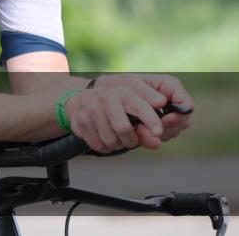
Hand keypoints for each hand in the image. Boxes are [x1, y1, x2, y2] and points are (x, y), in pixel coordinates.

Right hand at [64, 74, 192, 152]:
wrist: (83, 101)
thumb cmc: (116, 105)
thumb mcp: (135, 106)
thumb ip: (149, 125)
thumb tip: (157, 142)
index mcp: (124, 91)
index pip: (139, 106)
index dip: (151, 120)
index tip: (158, 132)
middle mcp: (106, 98)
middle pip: (123, 128)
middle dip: (131, 140)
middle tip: (132, 140)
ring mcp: (92, 109)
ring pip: (111, 140)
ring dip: (118, 144)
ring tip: (117, 136)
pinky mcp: (80, 121)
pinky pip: (99, 145)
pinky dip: (105, 147)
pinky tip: (105, 137)